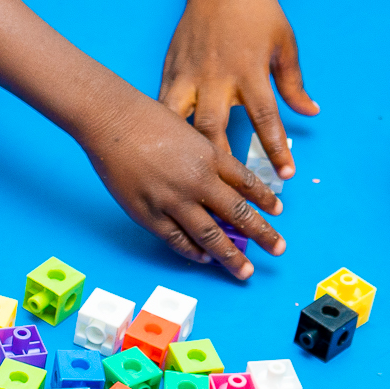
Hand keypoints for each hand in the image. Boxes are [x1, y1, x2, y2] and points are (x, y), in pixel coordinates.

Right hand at [79, 89, 281, 279]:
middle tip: (278, 248)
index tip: (277, 212)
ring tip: (245, 270)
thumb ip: (205, 157)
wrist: (111, 119)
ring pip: (211, 235)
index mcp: (210, 156)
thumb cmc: (145, 118)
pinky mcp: (149, 214)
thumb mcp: (188, 132)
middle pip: (238, 214)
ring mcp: (173, 200)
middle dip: (262, 234)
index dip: (265, 200)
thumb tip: (219, 183)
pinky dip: (193, 252)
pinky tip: (205, 258)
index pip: (247, 184)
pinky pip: (177, 239)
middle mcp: (198, 180)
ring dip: (231, 255)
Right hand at [159, 0, 319, 179]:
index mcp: (249, 70)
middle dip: (223, 165)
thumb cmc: (257, 10)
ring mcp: (189, 74)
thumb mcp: (284, 43)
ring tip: (192, 182)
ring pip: (182, 122)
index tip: (285, 176)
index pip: (265, 119)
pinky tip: (165, 151)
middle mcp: (216, 76)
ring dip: (188, 153)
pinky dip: (167, 130)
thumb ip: (293, 83)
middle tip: (231, 194)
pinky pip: (165, 106)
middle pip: (215, 129)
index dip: (276, 150)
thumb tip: (310, 112)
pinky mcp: (171, 70)